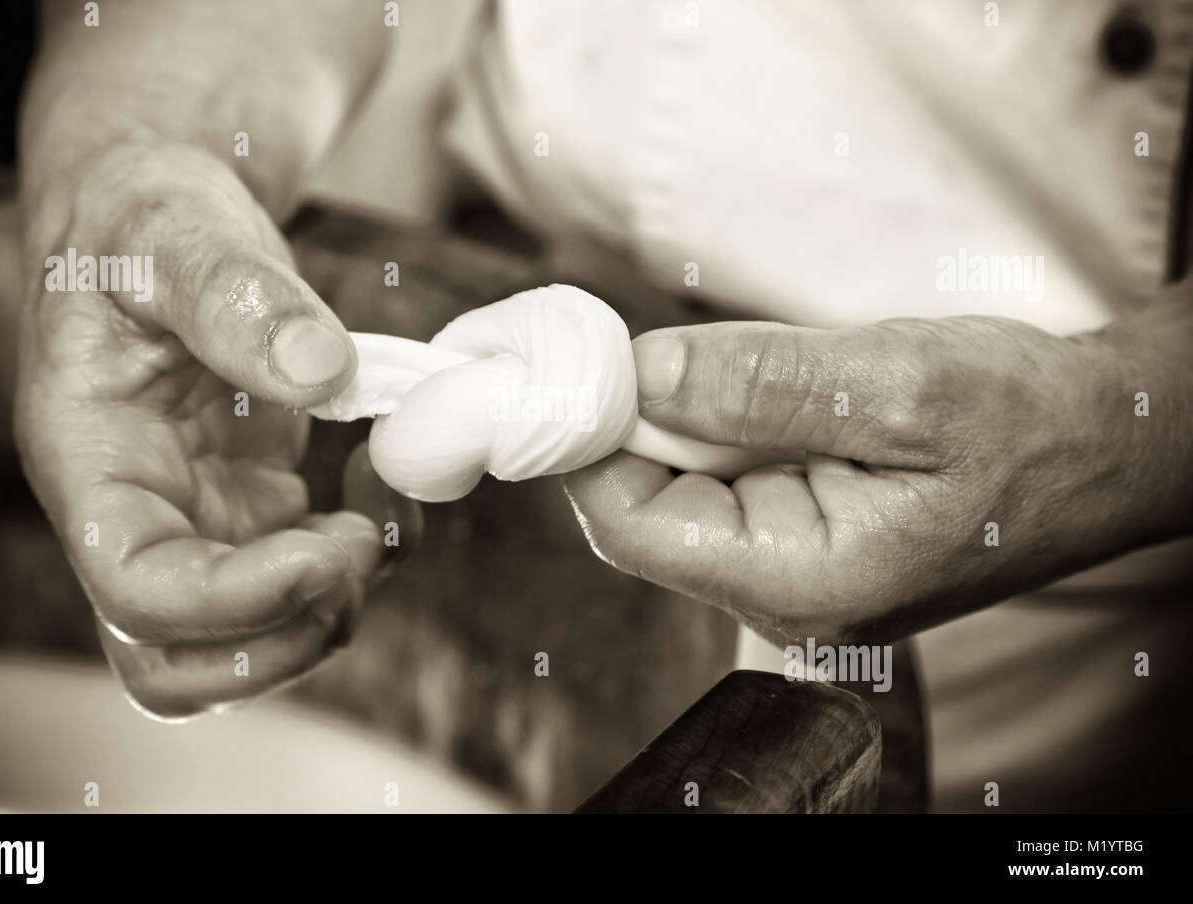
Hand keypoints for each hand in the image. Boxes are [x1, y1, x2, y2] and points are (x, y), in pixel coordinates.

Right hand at [16, 143, 403, 718]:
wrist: (158, 227)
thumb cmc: (143, 222)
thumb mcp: (175, 231)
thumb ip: (234, 295)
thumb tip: (320, 368)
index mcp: (89, 463)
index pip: (137, 591)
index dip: (237, 601)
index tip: (330, 543)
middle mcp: (132, 516)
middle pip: (179, 664)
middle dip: (284, 636)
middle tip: (359, 546)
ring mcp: (191, 525)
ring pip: (240, 648)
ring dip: (324, 616)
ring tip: (380, 518)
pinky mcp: (246, 515)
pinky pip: (296, 589)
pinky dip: (353, 569)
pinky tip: (381, 493)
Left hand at [564, 307, 1190, 644]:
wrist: (1104, 445)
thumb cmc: (1027, 421)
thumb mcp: (898, 383)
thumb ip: (762, 383)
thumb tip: (640, 374)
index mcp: (804, 581)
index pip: (630, 527)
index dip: (589, 441)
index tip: (586, 360)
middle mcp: (782, 596)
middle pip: (643, 507)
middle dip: (635, 420)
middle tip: (648, 341)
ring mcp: (788, 572)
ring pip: (677, 488)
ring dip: (682, 415)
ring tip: (738, 364)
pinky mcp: (797, 538)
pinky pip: (719, 479)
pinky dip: (718, 423)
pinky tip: (764, 390)